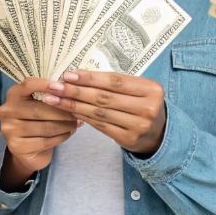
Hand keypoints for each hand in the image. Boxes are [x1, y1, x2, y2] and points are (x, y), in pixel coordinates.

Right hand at [0, 78, 77, 187]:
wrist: (28, 148)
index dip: (46, 85)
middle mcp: (6, 111)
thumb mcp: (39, 103)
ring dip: (64, 125)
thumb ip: (49, 95)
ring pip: (44, 127)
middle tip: (77, 112)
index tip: (63, 87)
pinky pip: (44, 141)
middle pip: (39, 109)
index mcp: (12, 95)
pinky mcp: (16, 147)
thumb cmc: (37, 120)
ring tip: (76, 123)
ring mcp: (9, 130)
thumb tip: (71, 89)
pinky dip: (60, 137)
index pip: (28, 85)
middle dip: (62, 111)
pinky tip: (68, 133)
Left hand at [42, 70, 166, 156]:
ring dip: (73, 105)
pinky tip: (69, 111)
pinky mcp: (129, 139)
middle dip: (76, 91)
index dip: (90, 78)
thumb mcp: (139, 89)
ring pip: (99, 113)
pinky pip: (100, 126)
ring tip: (55, 99)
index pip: (115, 81)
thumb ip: (116, 83)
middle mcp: (147, 108)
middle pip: (104, 97)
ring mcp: (138, 126)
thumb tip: (78, 75)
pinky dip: (82, 117)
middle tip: (55, 86)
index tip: (68, 74)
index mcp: (151, 89)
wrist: (160, 133)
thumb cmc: (143, 104)